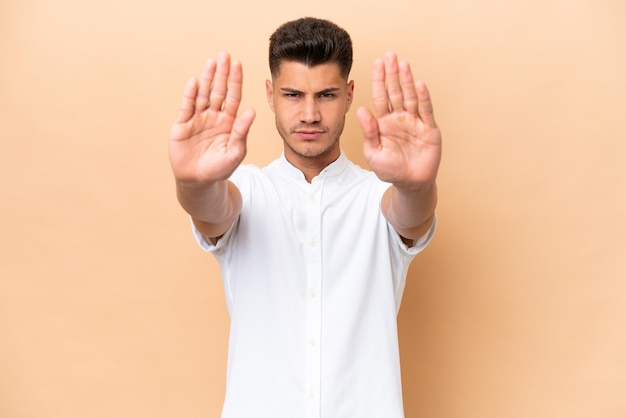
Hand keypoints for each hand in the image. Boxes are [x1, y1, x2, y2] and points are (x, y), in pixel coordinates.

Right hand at [169, 52, 255, 184]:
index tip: (238, 65)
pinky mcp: (182, 125)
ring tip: (211, 62)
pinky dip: (190, 94)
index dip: (235, 81)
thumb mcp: (235, 152)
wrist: (198, 181)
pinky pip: (187, 107)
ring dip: (207, 78)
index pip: (233, 97)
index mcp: (229, 122)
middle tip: (225, 54)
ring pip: (203, 95)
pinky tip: (194, 81)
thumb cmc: (219, 169)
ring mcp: (198, 119)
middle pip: (219, 91)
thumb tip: (251, 111)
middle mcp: (214, 117)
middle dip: (222, 73)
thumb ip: (242, 131)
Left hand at [357, 52, 441, 188]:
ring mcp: (415, 122)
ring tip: (403, 64)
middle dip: (392, 74)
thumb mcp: (374, 152)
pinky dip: (423, 98)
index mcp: (384, 122)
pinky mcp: (428, 129)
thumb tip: (361, 109)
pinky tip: (419, 84)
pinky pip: (425, 111)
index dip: (379, 80)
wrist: (410, 184)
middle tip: (390, 55)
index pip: (381, 96)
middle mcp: (400, 118)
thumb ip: (369, 132)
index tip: (377, 63)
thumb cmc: (390, 169)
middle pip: (396, 91)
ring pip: (410, 97)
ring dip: (407, 81)